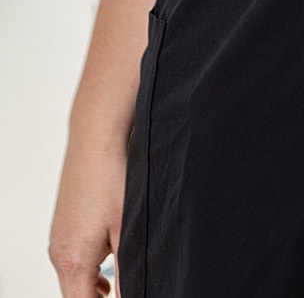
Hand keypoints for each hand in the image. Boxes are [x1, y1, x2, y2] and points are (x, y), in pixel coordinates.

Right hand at [49, 132, 126, 297]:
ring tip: (118, 282)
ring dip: (92, 283)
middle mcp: (58, 252)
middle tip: (125, 289)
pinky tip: (108, 258)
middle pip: (75, 294)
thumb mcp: (126, 229)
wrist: (96, 139)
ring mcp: (58, 237)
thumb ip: (126, 270)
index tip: (120, 296)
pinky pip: (72, 257)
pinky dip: (87, 265)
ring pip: (73, 275)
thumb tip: (128, 293)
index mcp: (72, 260)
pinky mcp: (63, 224)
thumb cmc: (112, 178)